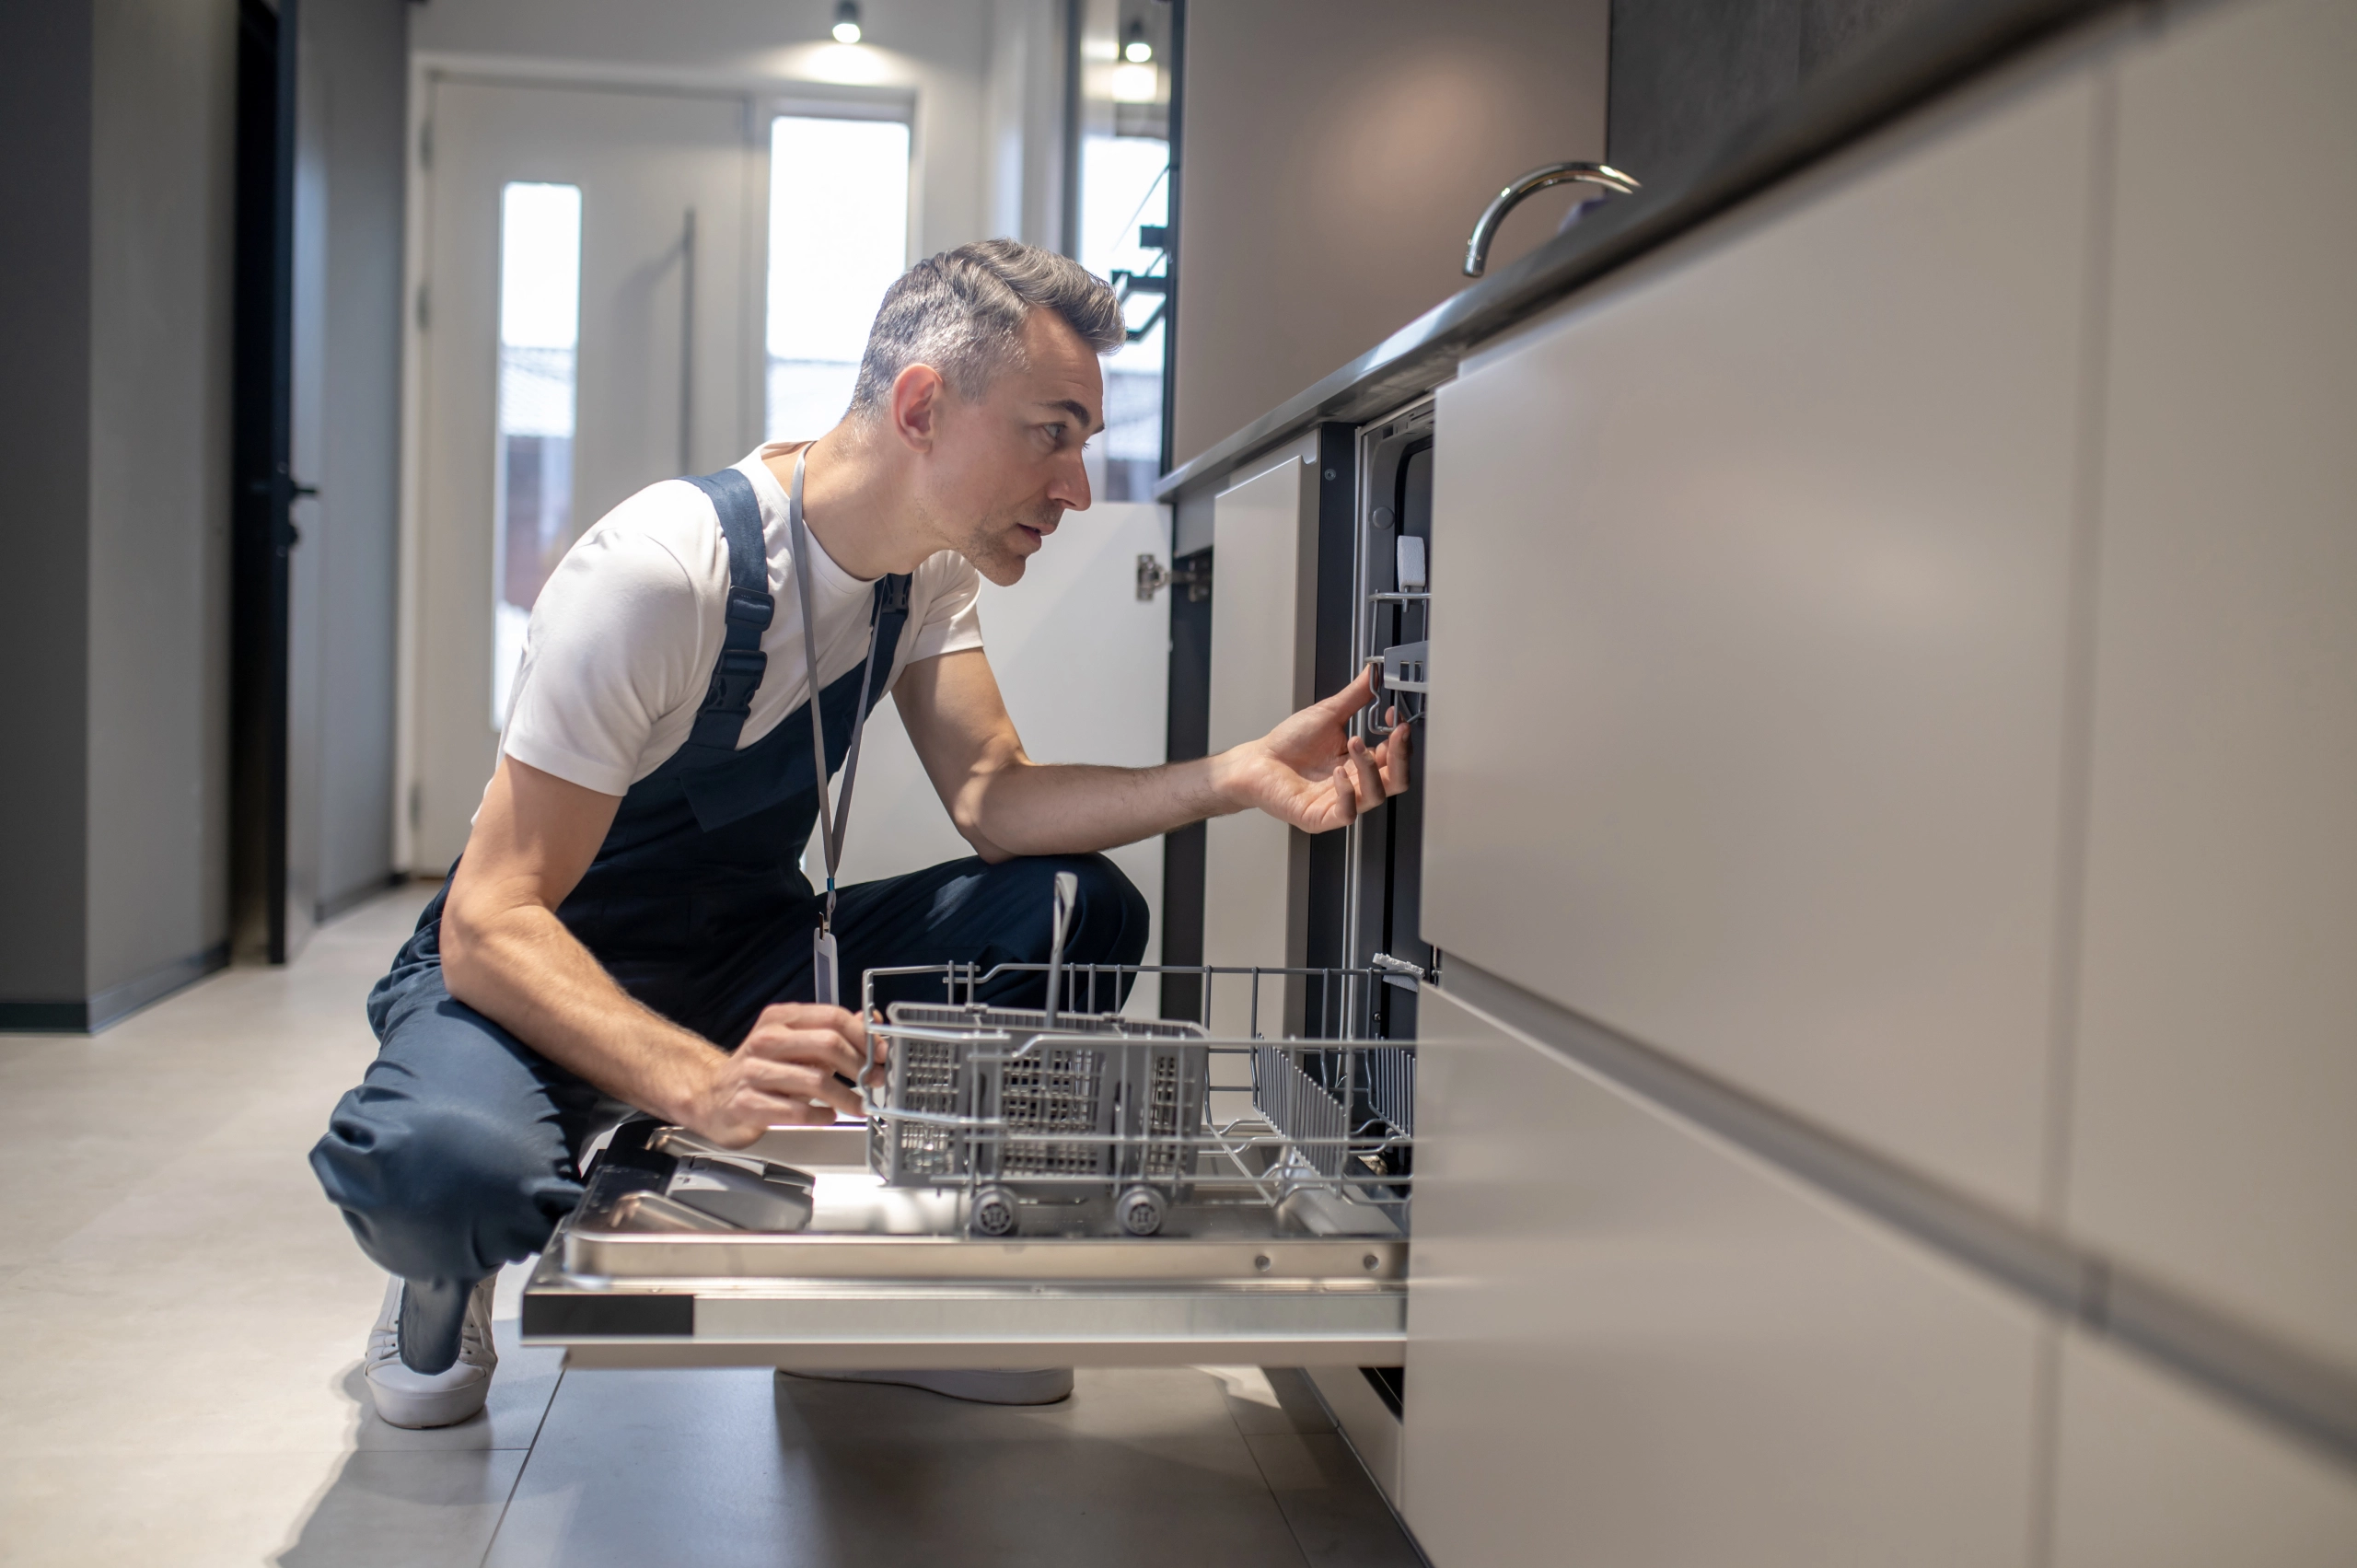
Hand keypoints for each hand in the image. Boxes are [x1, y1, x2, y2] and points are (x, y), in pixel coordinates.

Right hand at [676, 1002, 876, 1147]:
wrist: (712, 1098)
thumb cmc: (761, 1070)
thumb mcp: (794, 1044)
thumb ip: (831, 1033)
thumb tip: (871, 1022)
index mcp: (780, 1020)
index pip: (832, 1017)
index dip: (863, 1036)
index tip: (881, 1053)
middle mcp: (765, 1040)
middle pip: (828, 1044)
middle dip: (860, 1066)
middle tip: (875, 1082)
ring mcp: (754, 1072)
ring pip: (815, 1080)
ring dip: (846, 1097)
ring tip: (858, 1106)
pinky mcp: (747, 1103)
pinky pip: (796, 1111)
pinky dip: (821, 1116)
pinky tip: (828, 1117)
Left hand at [1216, 665, 1412, 833]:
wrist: (1256, 761)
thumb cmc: (1287, 744)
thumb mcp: (1328, 714)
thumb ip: (1355, 696)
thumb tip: (1373, 674)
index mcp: (1359, 763)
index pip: (1395, 758)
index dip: (1401, 740)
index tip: (1396, 719)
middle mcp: (1355, 785)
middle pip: (1397, 781)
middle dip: (1400, 755)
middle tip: (1394, 732)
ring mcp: (1339, 803)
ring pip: (1376, 796)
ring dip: (1370, 768)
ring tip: (1353, 743)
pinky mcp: (1320, 817)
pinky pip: (1347, 813)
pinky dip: (1347, 792)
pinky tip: (1338, 772)